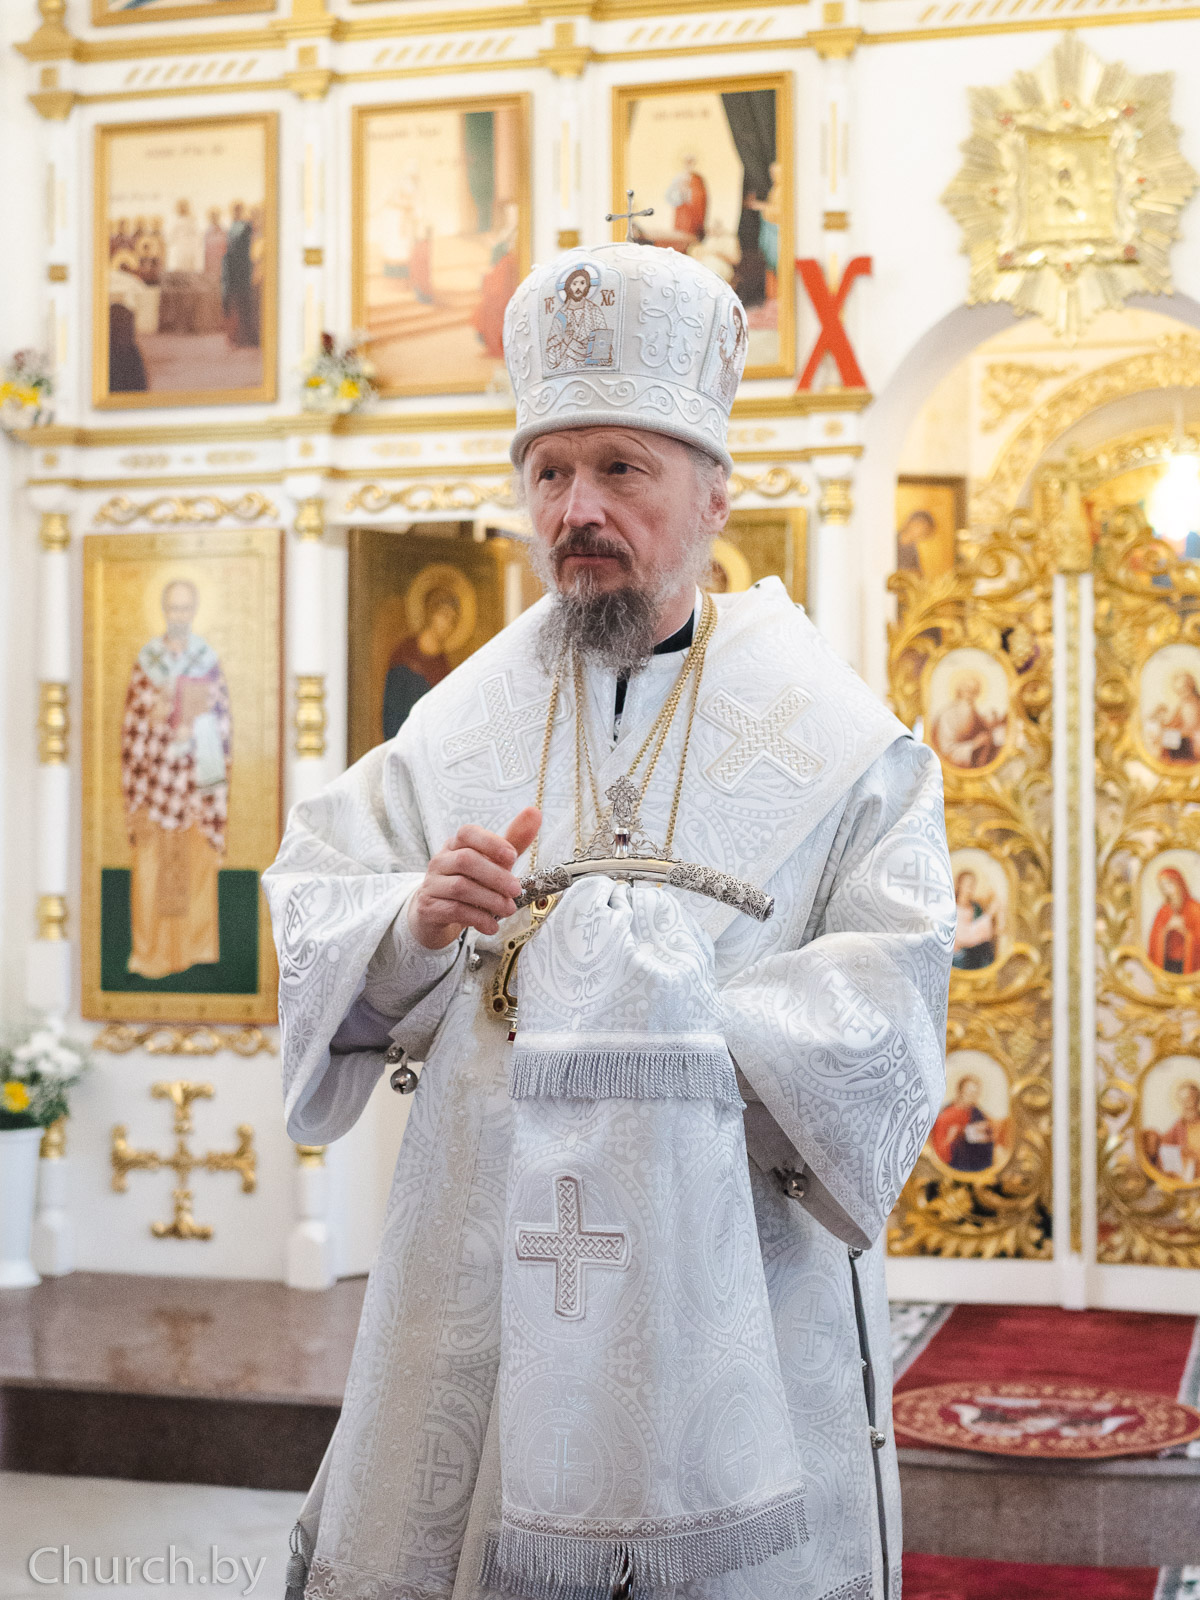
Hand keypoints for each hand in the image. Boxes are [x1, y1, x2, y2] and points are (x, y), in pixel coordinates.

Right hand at [408, 806, 541, 949]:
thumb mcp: (493, 862)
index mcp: (456, 845)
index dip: (491, 842)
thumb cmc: (471, 882)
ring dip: (491, 899)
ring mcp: (432, 884)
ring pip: (461, 887)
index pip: (467, 833)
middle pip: (466, 860)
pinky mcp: (429, 908)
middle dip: (496, 876)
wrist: (437, 914)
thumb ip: (513, 840)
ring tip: (509, 909)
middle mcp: (440, 861)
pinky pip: (454, 910)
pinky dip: (478, 918)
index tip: (512, 856)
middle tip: (517, 890)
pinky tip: (491, 924)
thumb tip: (535, 813)